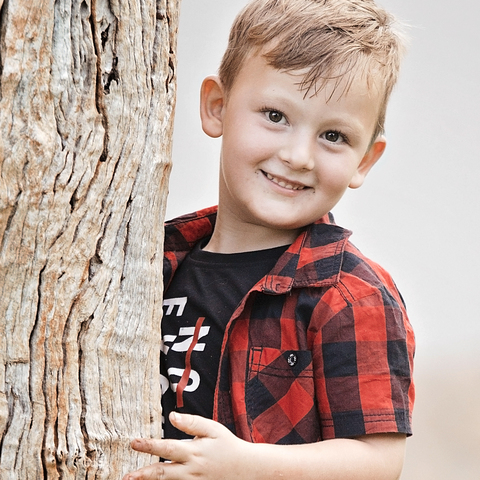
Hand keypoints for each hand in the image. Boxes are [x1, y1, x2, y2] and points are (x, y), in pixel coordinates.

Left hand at [123, 411, 250, 479]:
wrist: (246, 469)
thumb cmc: (228, 445)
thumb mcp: (213, 429)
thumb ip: (192, 423)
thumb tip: (171, 416)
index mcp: (194, 452)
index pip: (166, 448)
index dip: (148, 446)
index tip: (133, 443)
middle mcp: (191, 470)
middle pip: (162, 473)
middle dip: (143, 475)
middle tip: (127, 476)